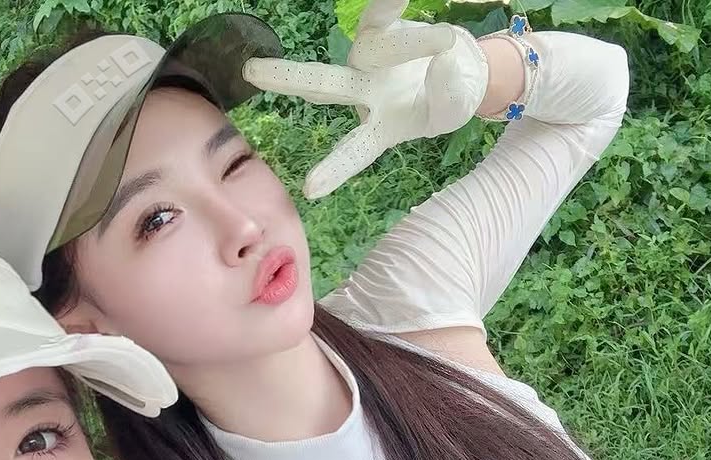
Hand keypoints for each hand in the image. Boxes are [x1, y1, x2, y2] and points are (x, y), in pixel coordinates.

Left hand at [242, 0, 488, 197]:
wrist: (461, 67)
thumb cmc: (451, 99)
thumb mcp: (456, 108)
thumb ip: (448, 94)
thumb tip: (438, 61)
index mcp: (380, 128)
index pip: (354, 152)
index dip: (335, 170)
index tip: (310, 191)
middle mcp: (364, 93)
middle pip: (322, 86)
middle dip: (287, 78)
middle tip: (250, 72)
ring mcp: (368, 59)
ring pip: (371, 45)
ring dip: (413, 42)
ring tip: (447, 42)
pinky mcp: (379, 29)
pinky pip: (383, 12)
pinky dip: (393, 3)